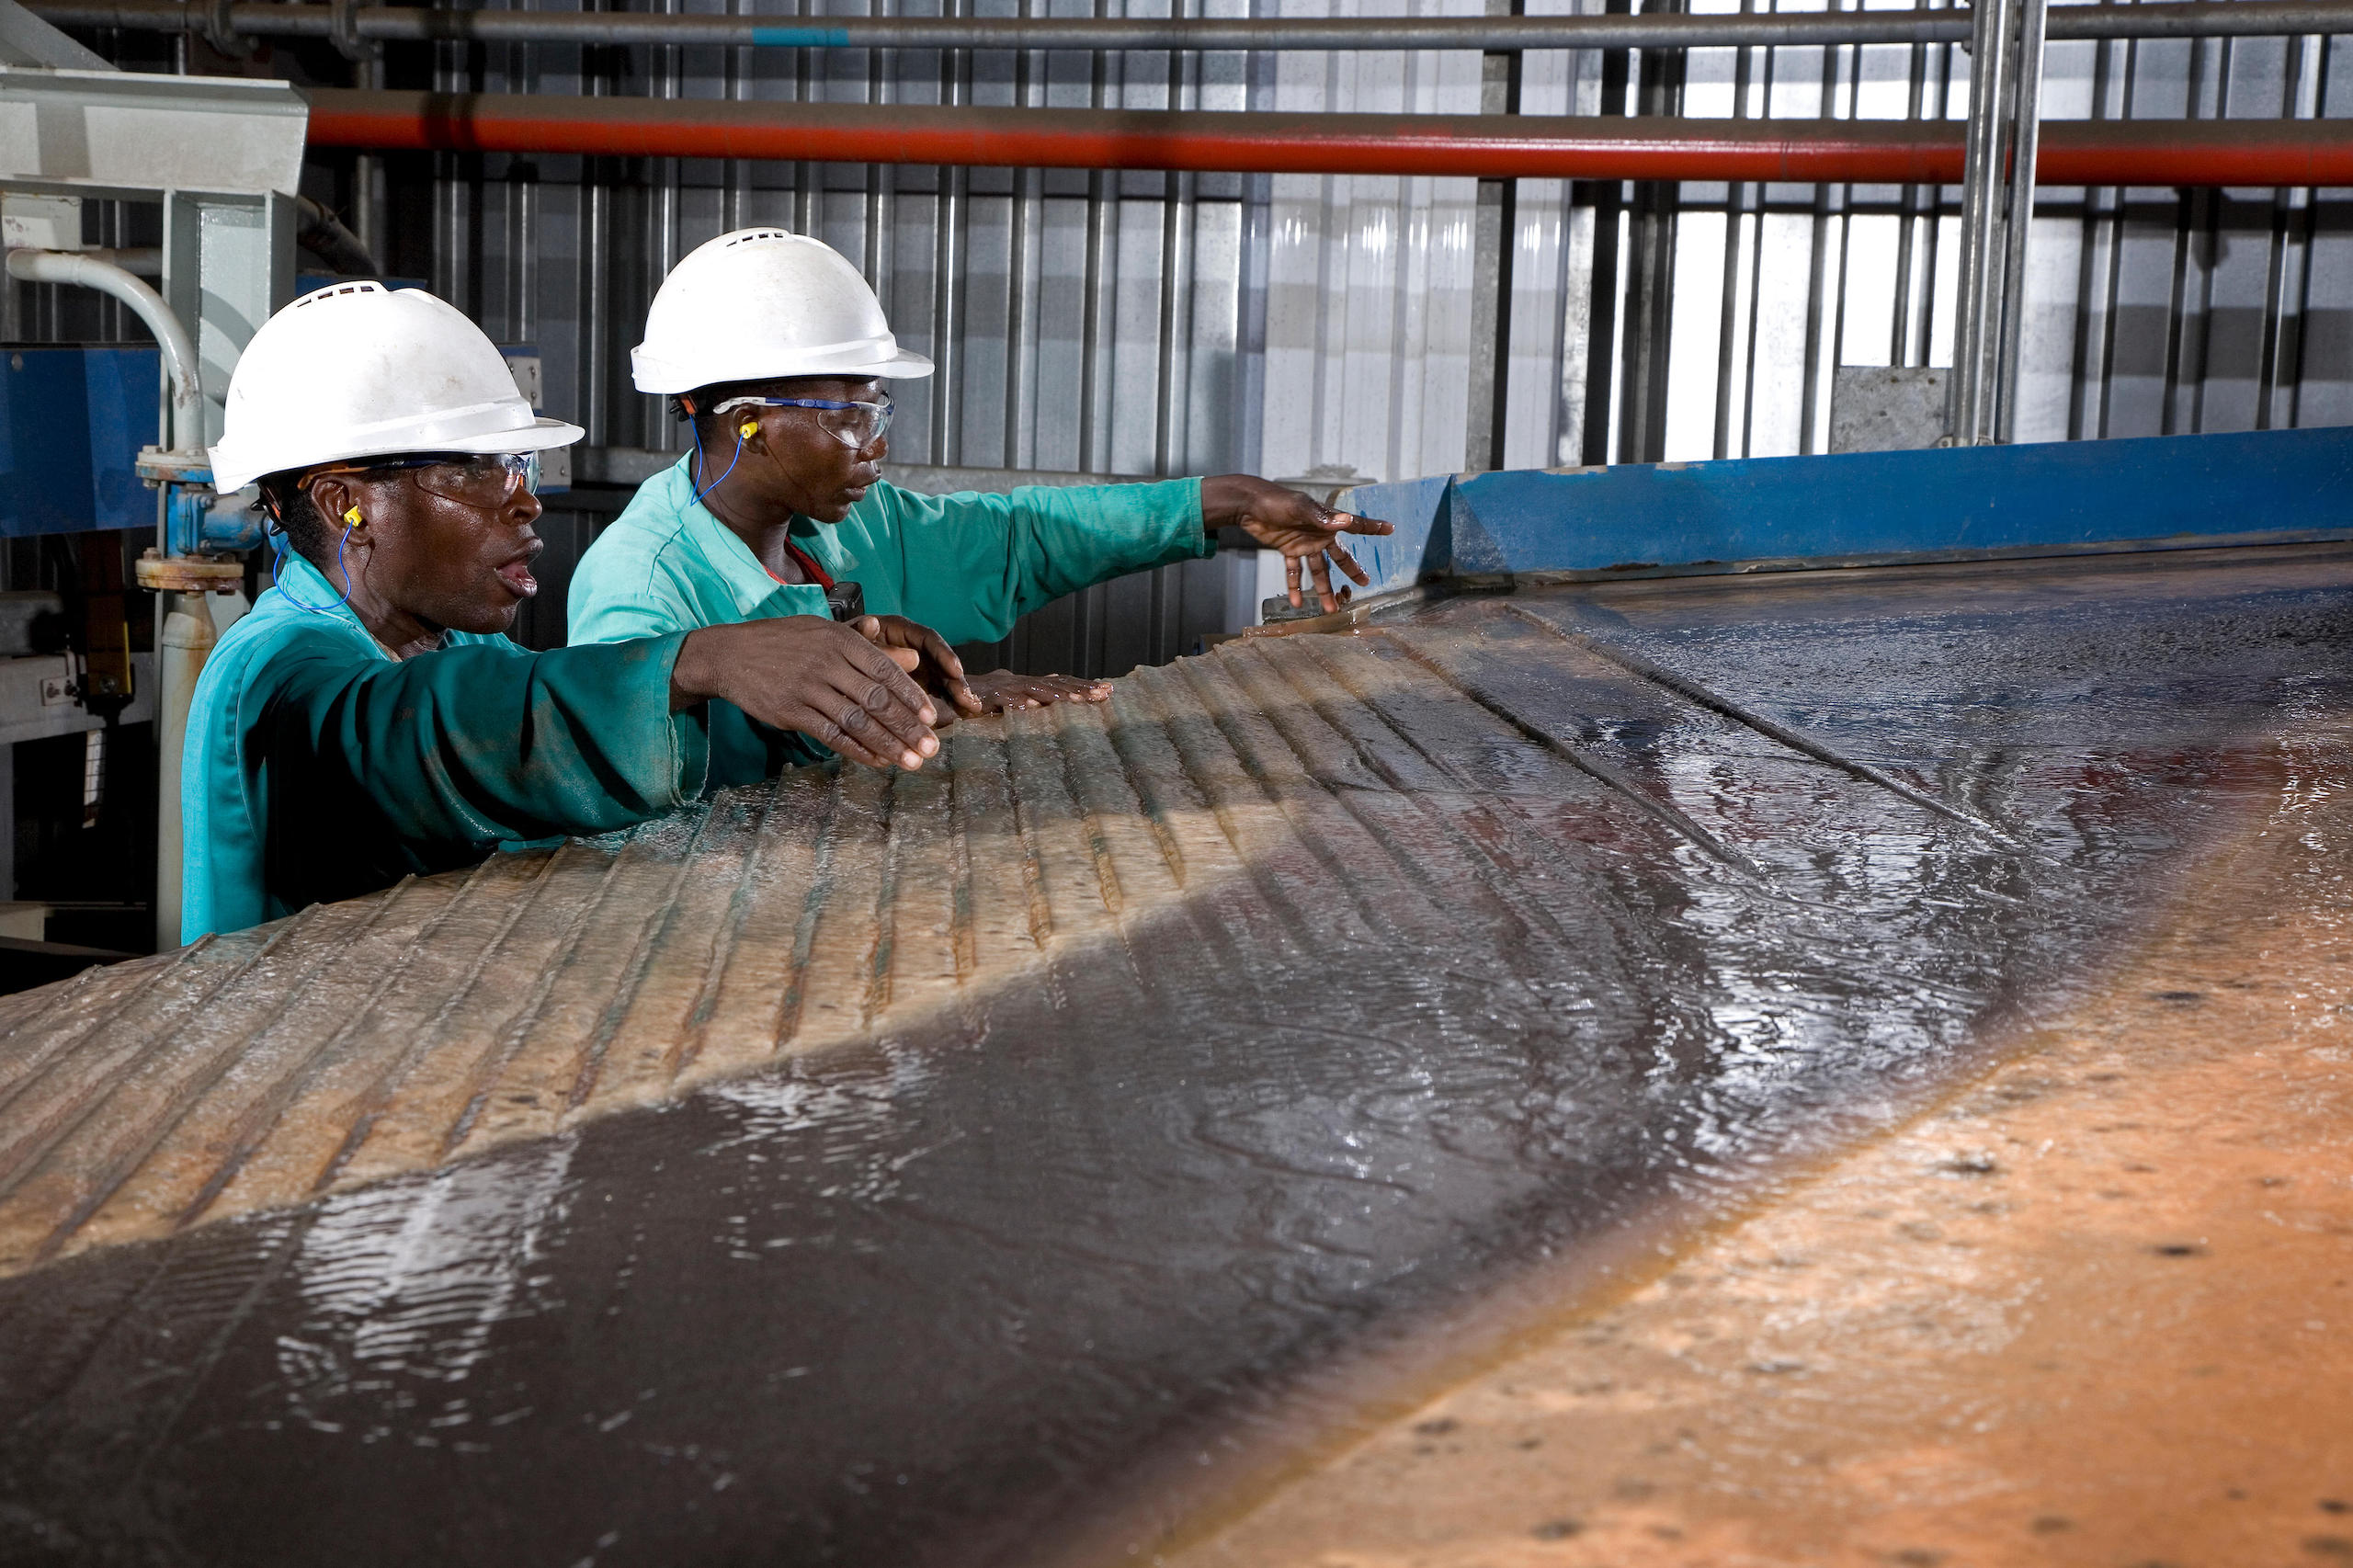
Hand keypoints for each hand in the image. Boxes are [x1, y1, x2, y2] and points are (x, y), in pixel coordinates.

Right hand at [671, 616, 941, 770]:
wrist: (729, 655)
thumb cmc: (784, 643)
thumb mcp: (826, 635)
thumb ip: (871, 649)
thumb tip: (915, 660)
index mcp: (840, 640)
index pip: (886, 671)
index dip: (911, 697)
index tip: (931, 718)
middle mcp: (827, 662)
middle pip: (877, 699)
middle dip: (907, 727)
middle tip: (930, 748)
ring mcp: (808, 688)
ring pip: (857, 720)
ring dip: (888, 744)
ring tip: (911, 762)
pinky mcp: (791, 711)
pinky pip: (831, 735)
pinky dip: (856, 750)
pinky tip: (877, 761)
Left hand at [850, 614, 981, 719]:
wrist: (834, 664)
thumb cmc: (841, 646)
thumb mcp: (849, 640)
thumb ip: (864, 638)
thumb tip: (882, 631)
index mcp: (900, 631)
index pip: (928, 639)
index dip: (943, 654)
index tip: (955, 670)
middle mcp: (913, 648)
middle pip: (940, 662)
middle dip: (955, 680)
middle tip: (967, 698)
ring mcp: (916, 668)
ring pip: (941, 680)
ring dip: (956, 694)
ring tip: (970, 708)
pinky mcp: (915, 687)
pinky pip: (933, 696)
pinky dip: (944, 706)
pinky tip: (959, 716)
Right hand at [963, 668, 1113, 713]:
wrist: (939, 692)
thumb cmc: (974, 699)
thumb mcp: (1006, 698)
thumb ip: (1026, 696)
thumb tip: (1048, 696)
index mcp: (1024, 684)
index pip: (1059, 683)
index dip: (1082, 686)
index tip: (1108, 691)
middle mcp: (1016, 682)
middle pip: (1054, 685)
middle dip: (1082, 689)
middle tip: (1106, 693)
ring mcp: (1002, 689)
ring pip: (1035, 690)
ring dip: (1060, 695)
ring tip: (1083, 700)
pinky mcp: (984, 698)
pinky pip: (1002, 700)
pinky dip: (1017, 702)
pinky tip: (1034, 706)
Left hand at [1201, 474, 1394, 612]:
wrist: (1250, 504)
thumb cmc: (1277, 501)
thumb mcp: (1301, 508)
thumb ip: (1323, 518)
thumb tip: (1348, 521)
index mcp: (1327, 521)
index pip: (1355, 526)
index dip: (1373, 527)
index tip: (1390, 529)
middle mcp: (1319, 534)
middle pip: (1339, 556)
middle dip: (1352, 570)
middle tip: (1365, 582)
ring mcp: (1304, 543)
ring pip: (1317, 570)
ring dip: (1323, 589)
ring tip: (1330, 609)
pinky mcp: (1287, 549)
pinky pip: (1294, 571)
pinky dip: (1294, 586)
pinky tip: (1297, 602)